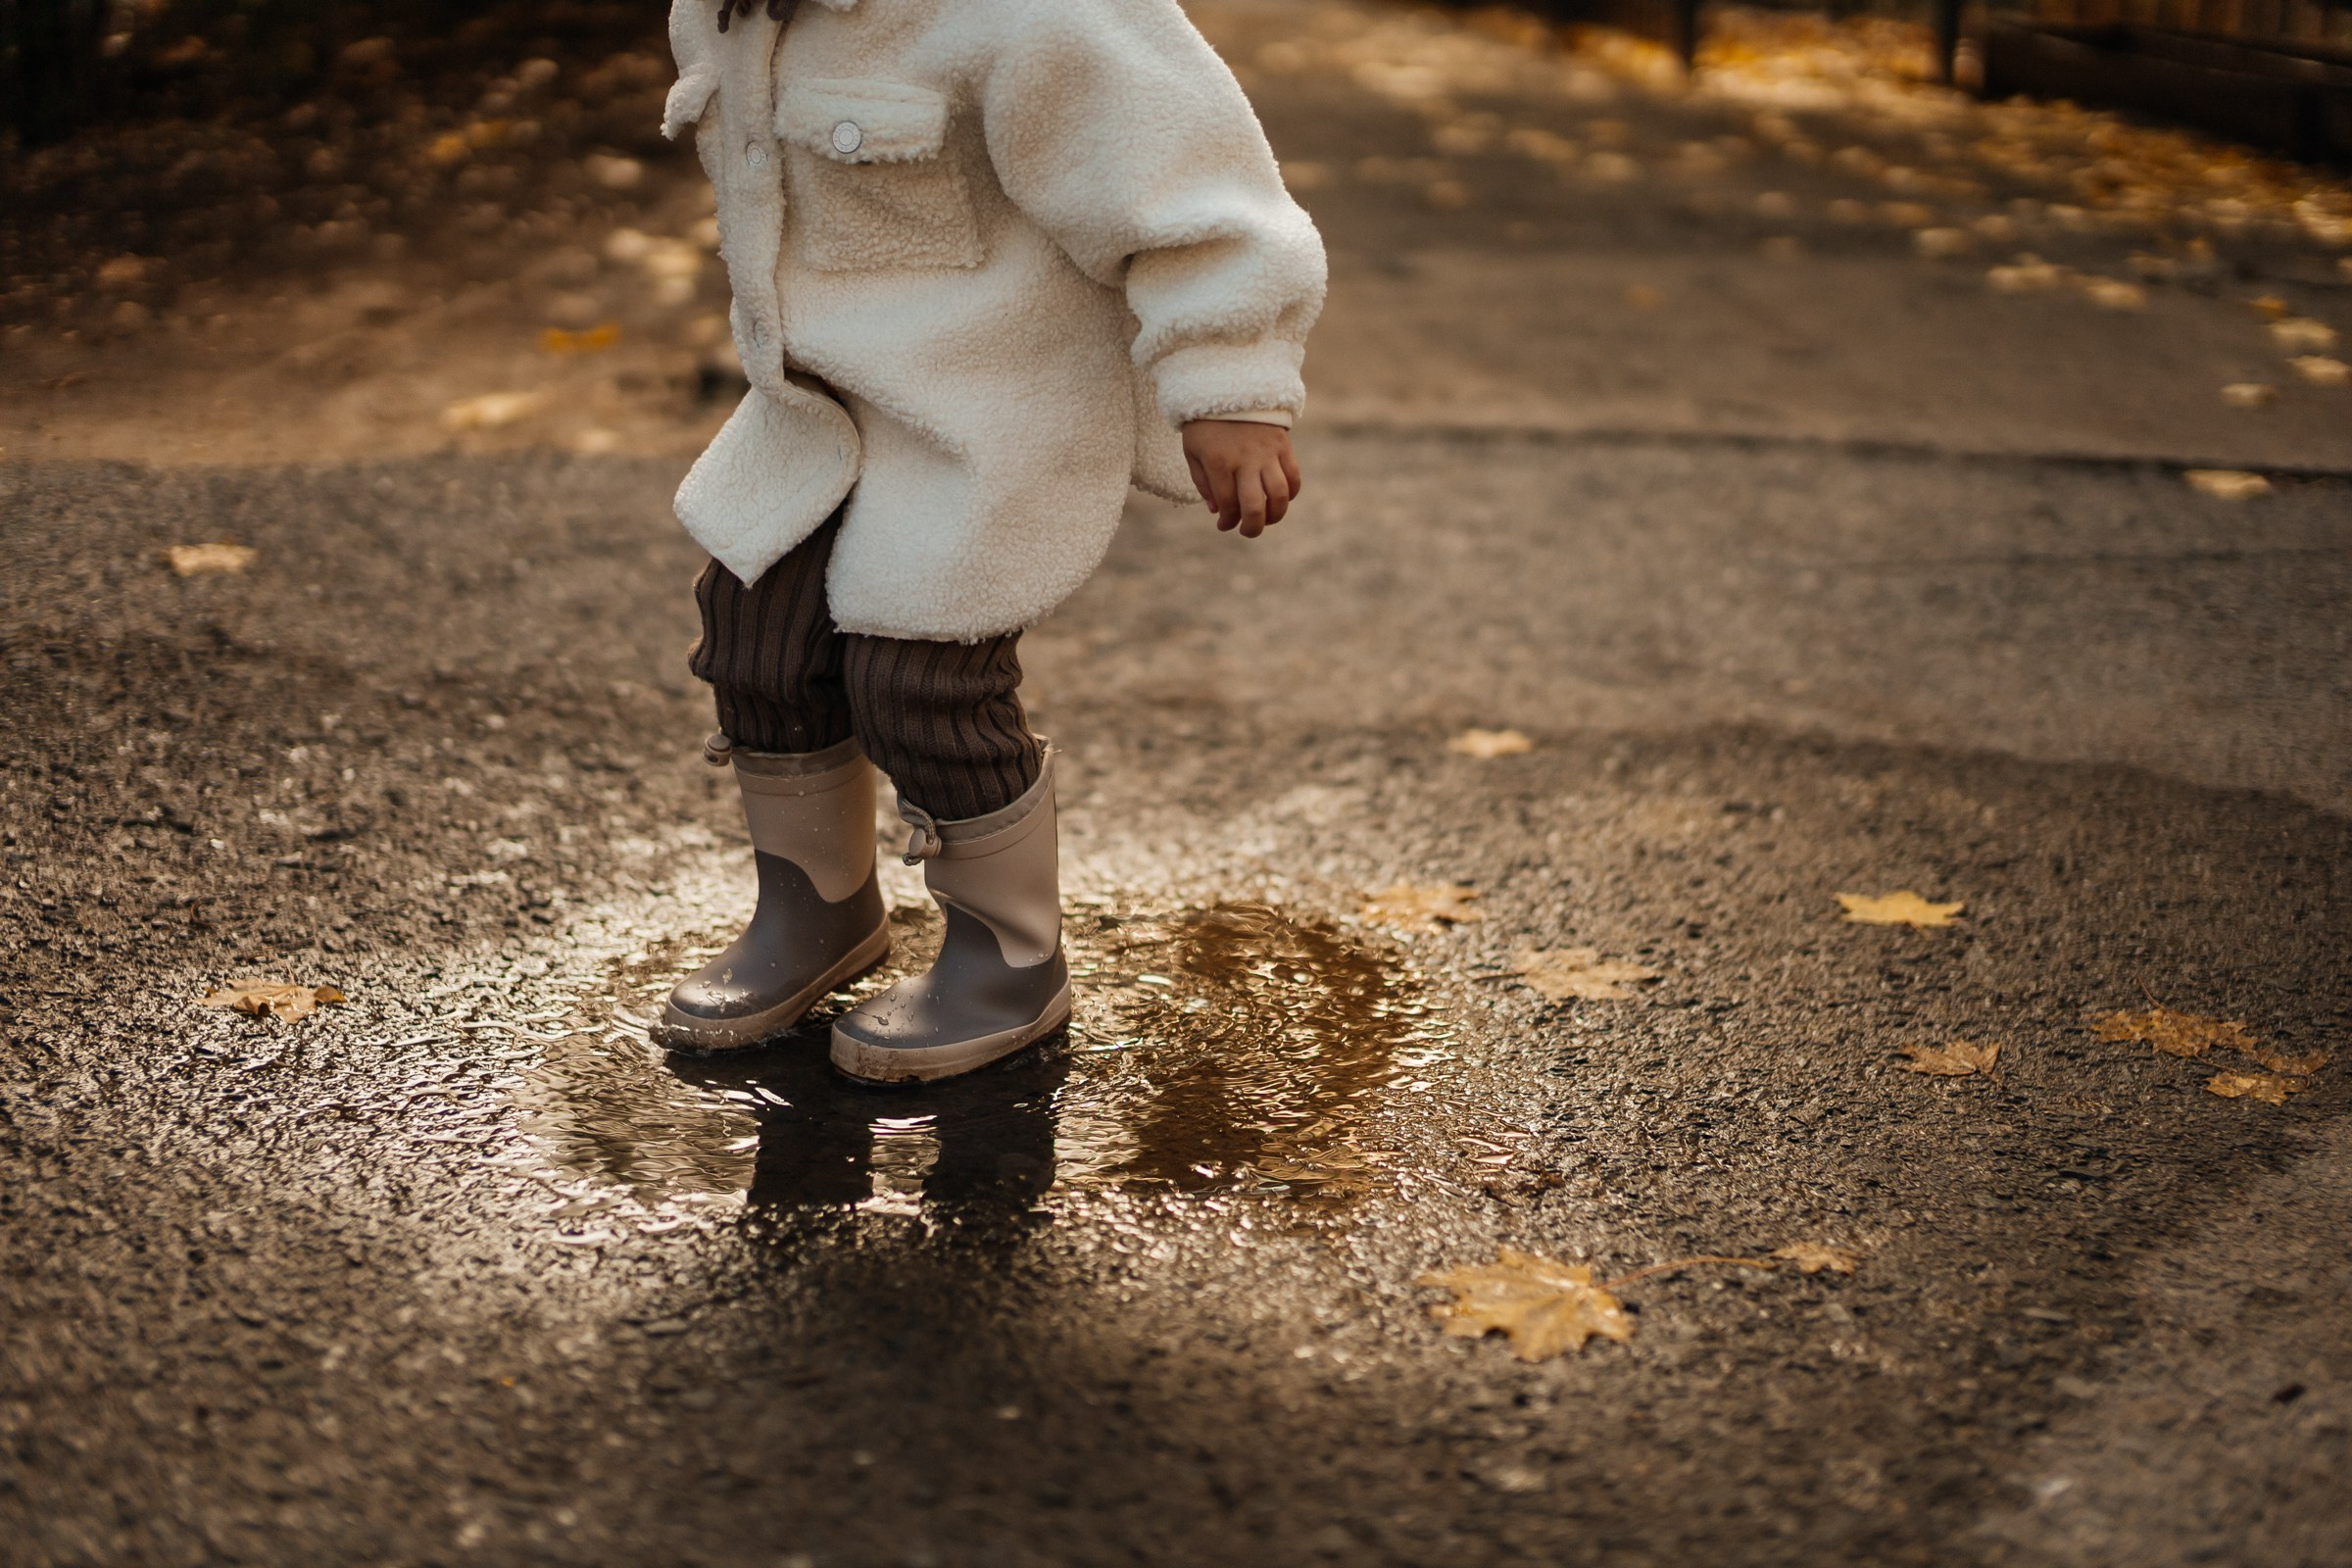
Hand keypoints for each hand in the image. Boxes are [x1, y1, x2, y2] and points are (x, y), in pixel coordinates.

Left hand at [1182, 419, 1301, 537]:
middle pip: (1255, 506)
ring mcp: (1267, 452)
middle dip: (1252, 527)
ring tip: (1266, 519)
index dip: (1226, 521)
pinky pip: (1293, 477)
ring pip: (1279, 495)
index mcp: (1218, 462)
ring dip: (1275, 515)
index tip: (1223, 524)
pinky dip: (1290, 494)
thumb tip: (1217, 511)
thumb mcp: (1193, 452)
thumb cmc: (1205, 425)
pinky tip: (1279, 498)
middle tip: (1247, 532)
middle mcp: (1245, 459)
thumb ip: (1203, 484)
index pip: (1227, 504)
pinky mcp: (1282, 445)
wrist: (1228, 387)